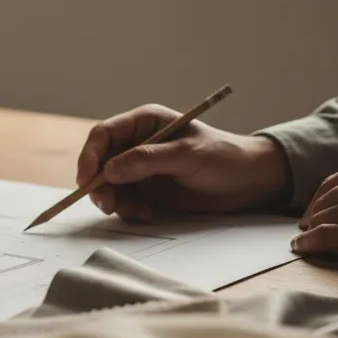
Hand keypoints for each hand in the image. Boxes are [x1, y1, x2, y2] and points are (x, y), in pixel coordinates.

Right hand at [77, 105, 288, 221]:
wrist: (251, 182)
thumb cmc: (224, 157)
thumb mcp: (187, 155)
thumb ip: (147, 161)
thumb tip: (109, 170)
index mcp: (145, 123)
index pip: (103, 135)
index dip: (89, 156)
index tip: (86, 180)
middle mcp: (137, 144)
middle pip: (100, 163)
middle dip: (99, 185)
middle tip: (108, 205)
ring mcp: (142, 169)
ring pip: (109, 186)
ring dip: (115, 201)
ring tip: (136, 212)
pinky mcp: (149, 191)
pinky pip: (125, 201)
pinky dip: (130, 210)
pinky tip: (148, 214)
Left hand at [292, 154, 337, 267]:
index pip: (331, 184)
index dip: (317, 201)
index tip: (311, 214)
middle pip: (324, 202)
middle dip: (312, 218)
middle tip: (305, 231)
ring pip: (322, 219)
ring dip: (309, 232)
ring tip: (304, 241)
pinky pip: (325, 238)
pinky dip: (309, 244)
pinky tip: (302, 248)